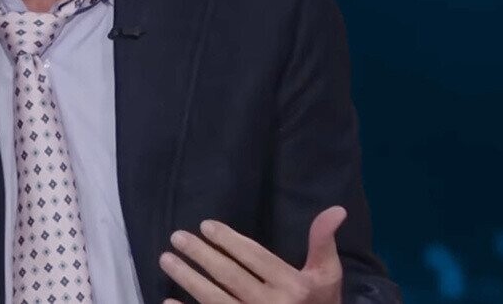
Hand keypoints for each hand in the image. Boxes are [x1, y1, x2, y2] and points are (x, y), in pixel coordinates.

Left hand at [159, 206, 345, 303]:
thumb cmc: (321, 303)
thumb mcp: (327, 275)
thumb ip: (323, 242)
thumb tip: (336, 209)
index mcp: (293, 287)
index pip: (254, 258)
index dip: (229, 240)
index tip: (206, 226)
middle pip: (229, 277)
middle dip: (200, 255)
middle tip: (177, 237)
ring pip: (214, 300)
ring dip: (188, 279)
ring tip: (166, 260)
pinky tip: (168, 300)